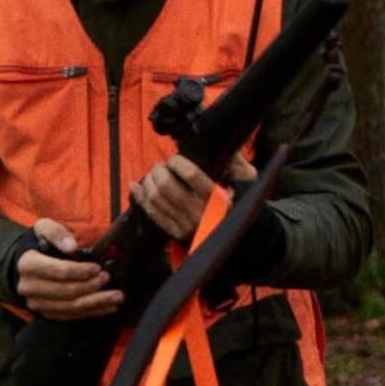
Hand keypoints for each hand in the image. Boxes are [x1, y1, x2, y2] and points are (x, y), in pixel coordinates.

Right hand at [16, 218, 123, 320]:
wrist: (22, 263)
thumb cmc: (37, 244)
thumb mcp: (43, 228)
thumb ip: (56, 233)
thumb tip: (71, 246)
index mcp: (29, 265)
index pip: (59, 271)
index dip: (80, 271)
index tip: (97, 268)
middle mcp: (30, 287)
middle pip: (66, 291)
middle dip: (91, 287)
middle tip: (108, 280)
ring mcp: (37, 303)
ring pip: (70, 307)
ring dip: (96, 303)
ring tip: (115, 297)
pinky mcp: (45, 313)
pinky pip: (70, 315)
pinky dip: (91, 312)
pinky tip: (107, 307)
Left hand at [128, 153, 256, 240]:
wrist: (239, 239)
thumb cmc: (242, 206)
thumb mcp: (248, 182)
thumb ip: (237, 162)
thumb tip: (226, 146)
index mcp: (217, 198)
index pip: (192, 176)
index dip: (178, 163)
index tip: (174, 159)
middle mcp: (199, 212)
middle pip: (167, 186)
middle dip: (159, 171)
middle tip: (162, 166)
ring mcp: (186, 225)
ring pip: (156, 198)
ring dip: (149, 182)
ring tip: (153, 174)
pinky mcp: (176, 233)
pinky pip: (152, 213)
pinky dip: (140, 197)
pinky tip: (136, 186)